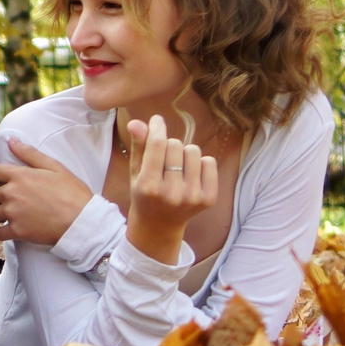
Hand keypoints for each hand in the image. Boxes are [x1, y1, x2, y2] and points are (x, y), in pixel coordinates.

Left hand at [0, 142, 93, 246]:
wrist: (82, 221)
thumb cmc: (72, 193)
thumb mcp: (55, 167)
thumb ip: (30, 153)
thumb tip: (11, 141)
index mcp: (19, 176)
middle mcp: (11, 194)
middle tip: (7, 199)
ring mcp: (12, 213)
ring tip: (8, 214)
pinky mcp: (17, 231)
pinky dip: (2, 232)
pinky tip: (10, 229)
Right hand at [123, 114, 217, 264]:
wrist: (159, 225)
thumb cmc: (144, 193)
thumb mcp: (135, 171)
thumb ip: (138, 146)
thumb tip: (137, 123)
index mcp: (149, 186)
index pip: (158, 145)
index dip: (157, 127)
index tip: (157, 120)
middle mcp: (171, 193)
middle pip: (175, 145)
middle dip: (168, 146)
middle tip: (163, 161)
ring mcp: (192, 197)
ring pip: (193, 150)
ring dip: (184, 154)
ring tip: (177, 168)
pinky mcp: (209, 198)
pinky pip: (209, 161)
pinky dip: (200, 163)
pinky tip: (190, 175)